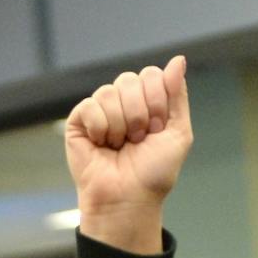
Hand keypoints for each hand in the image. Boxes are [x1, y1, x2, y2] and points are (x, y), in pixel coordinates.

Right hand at [63, 56, 190, 253]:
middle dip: (140, 113)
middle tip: (138, 139)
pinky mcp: (78, 121)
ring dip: (120, 125)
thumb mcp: (178, 132)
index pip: (152, 75)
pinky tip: (101, 145)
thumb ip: (178, 95)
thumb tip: (178, 59)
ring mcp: (100, 110)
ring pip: (110, 92)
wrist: (128, 199)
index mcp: (146, 101)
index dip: (158, 102)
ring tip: (119, 145)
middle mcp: (122, 102)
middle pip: (131, 79)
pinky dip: (100, 128)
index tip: (158, 129)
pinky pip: (90, 106)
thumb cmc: (153, 173)